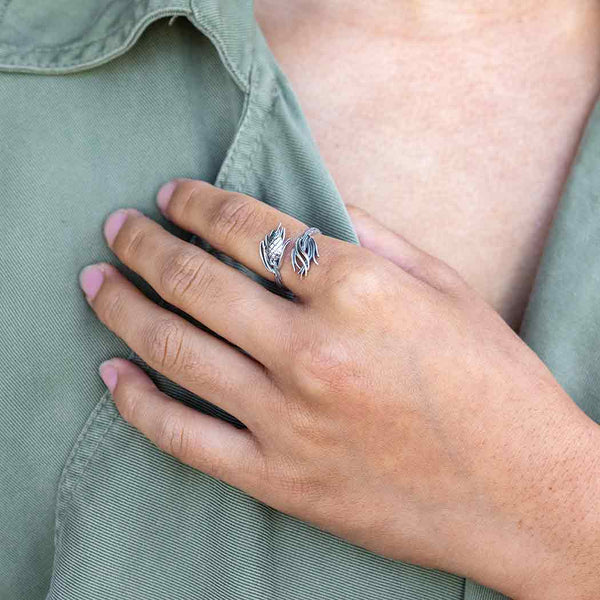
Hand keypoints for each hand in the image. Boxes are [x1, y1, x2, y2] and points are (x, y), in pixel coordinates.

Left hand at [79, 179, 599, 599]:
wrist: (521, 493)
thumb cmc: (495, 385)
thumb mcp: (445, 288)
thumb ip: (374, 237)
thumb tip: (314, 205)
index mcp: (356, 289)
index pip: (249, 228)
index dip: (199, 204)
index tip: (172, 195)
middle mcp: (311, 349)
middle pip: (196, 281)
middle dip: (143, 245)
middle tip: (116, 228)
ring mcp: (287, 419)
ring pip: (174, 351)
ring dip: (124, 309)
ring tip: (96, 285)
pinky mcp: (278, 478)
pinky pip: (184, 436)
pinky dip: (138, 403)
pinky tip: (112, 374)